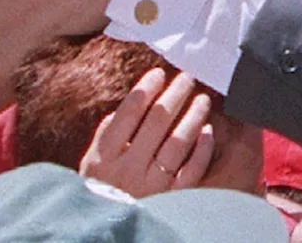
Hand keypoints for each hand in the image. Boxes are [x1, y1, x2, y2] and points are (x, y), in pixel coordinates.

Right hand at [79, 68, 214, 197]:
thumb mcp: (93, 162)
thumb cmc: (101, 188)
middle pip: (156, 123)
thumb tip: (131, 102)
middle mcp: (128, 170)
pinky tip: (208, 131)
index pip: (127, 115)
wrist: (106, 228)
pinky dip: (202, 150)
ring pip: (177, 144)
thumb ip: (108, 133)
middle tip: (187, 77)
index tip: (158, 73)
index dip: (145, 90)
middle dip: (174, 95)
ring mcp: (151, 186)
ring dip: (192, 117)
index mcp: (104, 157)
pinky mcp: (171, 199)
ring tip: (202, 99)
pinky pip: (191, 171)